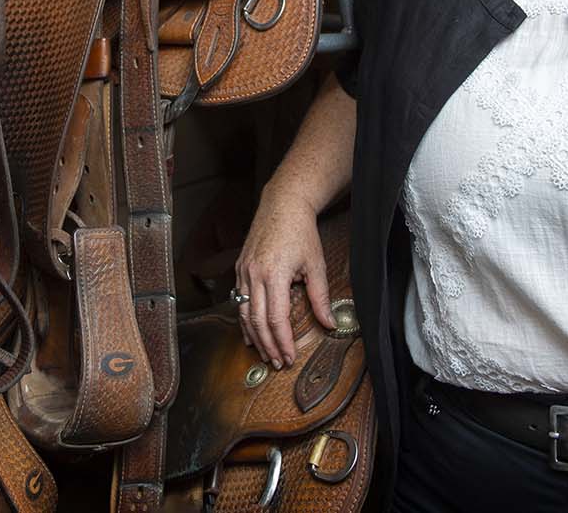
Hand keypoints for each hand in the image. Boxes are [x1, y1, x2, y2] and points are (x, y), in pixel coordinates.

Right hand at [233, 193, 333, 368]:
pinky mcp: (240, 268)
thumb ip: (321, 297)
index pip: (276, 319)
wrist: (283, 205)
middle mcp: (254, 274)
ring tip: (264, 354)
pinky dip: (244, 320)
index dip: (283, 342)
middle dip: (267, 346)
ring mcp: (244, 271)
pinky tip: (250, 333)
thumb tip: (329, 323)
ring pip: (244, 313)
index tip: (289, 357)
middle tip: (277, 363)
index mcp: (274, 274)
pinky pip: (239, 300)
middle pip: (257, 321)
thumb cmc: (301, 232)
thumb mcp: (316, 265)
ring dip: (254, 337)